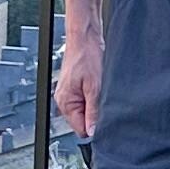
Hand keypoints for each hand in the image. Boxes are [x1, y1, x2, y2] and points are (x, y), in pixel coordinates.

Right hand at [56, 23, 102, 138]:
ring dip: (95, 105)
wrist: (85, 37)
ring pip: (86, 111)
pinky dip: (94, 97)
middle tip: (103, 99)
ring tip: (100, 90)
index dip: (94, 127)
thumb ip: (93, 112)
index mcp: (65, 103)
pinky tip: (98, 86)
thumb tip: (93, 131)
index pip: (80, 129)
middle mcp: (64, 100)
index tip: (105, 117)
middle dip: (95, 115)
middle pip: (83, 121)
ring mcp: (69, 94)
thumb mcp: (94, 87)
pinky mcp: (75, 88)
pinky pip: (85, 101)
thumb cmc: (86, 56)